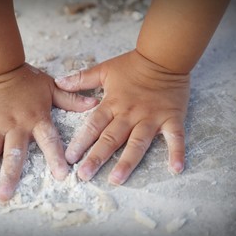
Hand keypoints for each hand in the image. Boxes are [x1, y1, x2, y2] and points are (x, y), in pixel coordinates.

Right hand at [0, 63, 97, 201]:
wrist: (0, 67)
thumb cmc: (27, 80)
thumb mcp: (52, 88)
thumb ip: (72, 99)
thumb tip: (95, 104)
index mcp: (36, 119)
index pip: (48, 140)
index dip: (55, 157)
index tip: (61, 175)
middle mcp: (15, 126)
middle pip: (12, 153)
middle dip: (9, 175)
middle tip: (5, 196)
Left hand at [56, 50, 189, 184]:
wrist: (163, 56)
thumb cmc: (132, 65)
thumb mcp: (104, 70)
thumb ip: (81, 78)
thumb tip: (59, 82)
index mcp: (113, 103)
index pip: (93, 125)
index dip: (81, 141)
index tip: (69, 158)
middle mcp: (130, 114)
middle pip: (111, 138)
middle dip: (96, 157)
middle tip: (84, 175)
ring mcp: (151, 118)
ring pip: (138, 142)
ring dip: (127, 161)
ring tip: (116, 178)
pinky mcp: (172, 118)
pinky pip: (175, 137)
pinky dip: (177, 151)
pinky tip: (176, 168)